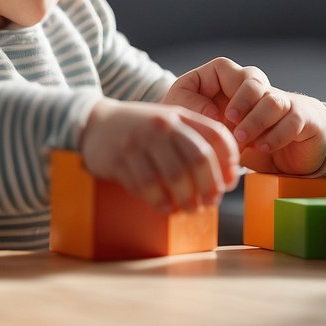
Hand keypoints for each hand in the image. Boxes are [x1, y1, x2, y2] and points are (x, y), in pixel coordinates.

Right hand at [79, 98, 238, 212]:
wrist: (95, 124)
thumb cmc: (142, 132)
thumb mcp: (169, 125)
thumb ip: (195, 141)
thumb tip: (227, 175)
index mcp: (180, 116)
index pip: (216, 135)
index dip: (229, 161)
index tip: (230, 182)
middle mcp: (162, 125)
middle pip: (198, 157)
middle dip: (209, 186)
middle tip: (211, 203)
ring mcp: (140, 140)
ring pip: (173, 175)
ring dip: (186, 198)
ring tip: (190, 210)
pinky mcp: (120, 158)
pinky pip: (146, 185)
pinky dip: (160, 201)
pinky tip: (165, 208)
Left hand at [164, 57, 325, 174]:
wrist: (292, 158)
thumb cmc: (244, 142)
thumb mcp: (216, 132)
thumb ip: (200, 115)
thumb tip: (212, 115)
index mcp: (234, 84)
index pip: (223, 67)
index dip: (214, 86)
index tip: (213, 116)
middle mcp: (261, 88)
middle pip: (252, 78)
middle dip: (240, 101)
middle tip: (230, 122)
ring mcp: (284, 102)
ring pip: (272, 100)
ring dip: (255, 121)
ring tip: (242, 140)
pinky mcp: (302, 120)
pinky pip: (292, 120)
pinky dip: (275, 135)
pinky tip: (262, 147)